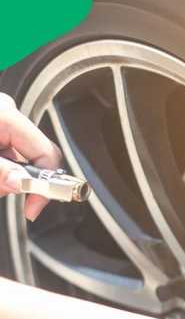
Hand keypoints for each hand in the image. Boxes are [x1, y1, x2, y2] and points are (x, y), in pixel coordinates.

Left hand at [0, 93, 60, 220]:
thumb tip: (21, 185)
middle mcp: (7, 112)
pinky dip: (2, 166)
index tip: (33, 207)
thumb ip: (0, 172)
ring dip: (7, 175)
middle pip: (36, 154)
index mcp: (6, 115)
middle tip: (9, 194)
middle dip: (24, 180)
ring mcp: (1, 116)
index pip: (46, 153)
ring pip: (20, 155)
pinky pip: (8, 149)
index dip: (44, 184)